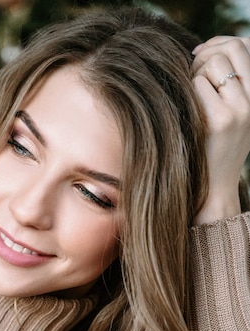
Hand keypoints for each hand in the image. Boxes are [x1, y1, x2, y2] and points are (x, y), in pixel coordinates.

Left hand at [192, 36, 249, 223]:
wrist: (217, 186)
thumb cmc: (217, 147)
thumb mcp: (235, 112)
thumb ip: (231, 83)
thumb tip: (206, 50)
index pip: (245, 45)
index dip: (219, 42)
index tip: (200, 54)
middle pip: (228, 50)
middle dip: (204, 57)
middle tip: (191, 75)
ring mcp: (239, 109)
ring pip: (212, 65)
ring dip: (195, 76)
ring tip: (192, 99)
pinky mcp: (220, 121)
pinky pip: (197, 86)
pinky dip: (187, 94)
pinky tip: (188, 112)